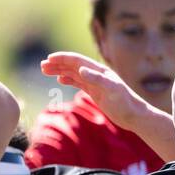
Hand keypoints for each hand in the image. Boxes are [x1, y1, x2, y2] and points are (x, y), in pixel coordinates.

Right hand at [41, 52, 157, 133]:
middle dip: (57, 64)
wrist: (133, 115)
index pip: (77, 61)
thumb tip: (80, 70)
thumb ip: (96, 79)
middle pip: (73, 65)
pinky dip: (68, 80)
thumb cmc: (124, 102)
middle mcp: (96, 74)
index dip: (62, 58)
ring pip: (73, 73)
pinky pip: (78, 83)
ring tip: (45, 71)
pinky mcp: (95, 92)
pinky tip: (60, 80)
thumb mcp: (111, 90)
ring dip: (60, 71)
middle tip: (42, 66)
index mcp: (99, 70)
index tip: (48, 59)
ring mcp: (95, 83)